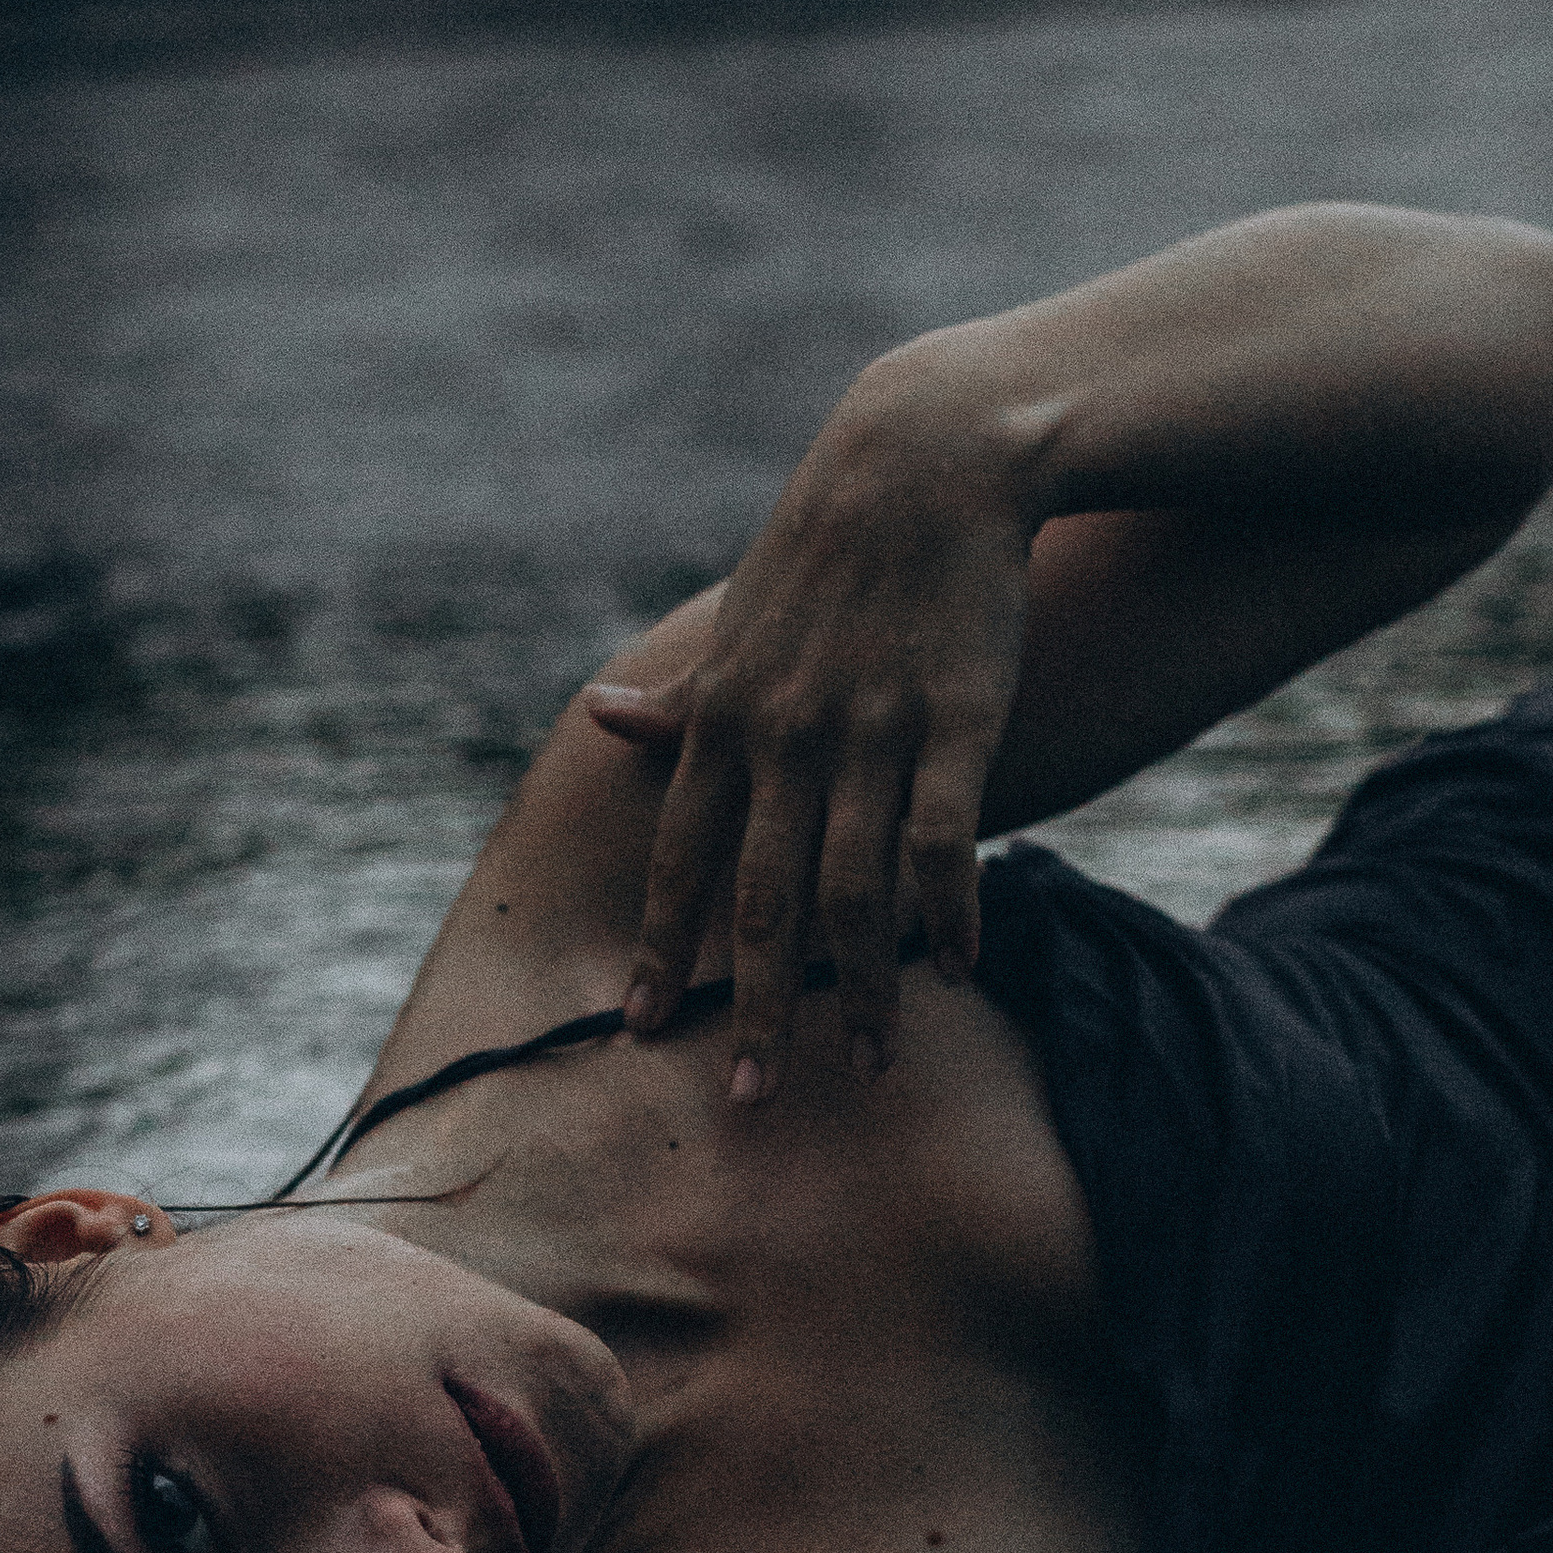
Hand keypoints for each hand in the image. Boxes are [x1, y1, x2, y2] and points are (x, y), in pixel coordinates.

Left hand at [585, 392, 1032, 1090]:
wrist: (929, 455)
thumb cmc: (828, 547)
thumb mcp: (739, 621)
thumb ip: (681, 696)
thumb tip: (597, 719)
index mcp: (724, 720)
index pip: (680, 860)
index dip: (659, 948)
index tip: (642, 1029)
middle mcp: (785, 736)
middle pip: (758, 900)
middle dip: (748, 1005)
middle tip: (746, 1097)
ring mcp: (869, 730)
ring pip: (853, 891)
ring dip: (860, 990)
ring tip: (866, 1066)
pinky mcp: (954, 717)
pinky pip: (942, 840)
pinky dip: (947, 914)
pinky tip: (956, 972)